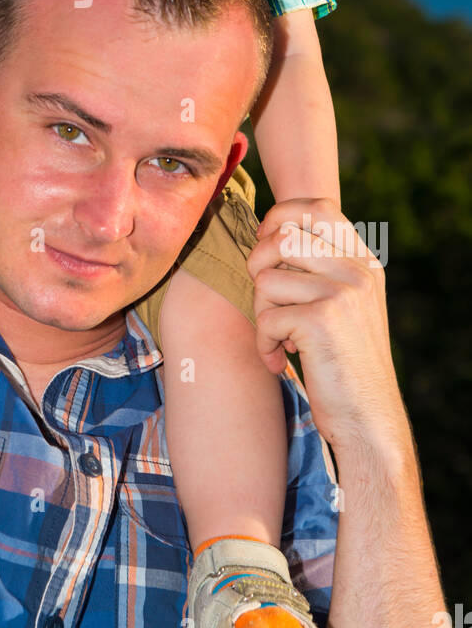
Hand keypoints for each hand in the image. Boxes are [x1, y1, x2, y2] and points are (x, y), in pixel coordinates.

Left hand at [247, 199, 407, 450]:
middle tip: (267, 301)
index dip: (278, 218)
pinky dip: (263, 343)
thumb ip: (318, 268)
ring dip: (261, 312)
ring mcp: (343, 292)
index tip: (267, 249)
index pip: (315, 207)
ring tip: (279, 338)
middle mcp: (357, 270)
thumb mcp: (344, 305)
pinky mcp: (322, 321)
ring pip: (266, 278)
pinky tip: (279, 360)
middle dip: (259, 268)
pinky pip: (266, 317)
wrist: (369, 420)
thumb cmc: (343, 364)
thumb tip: (266, 236)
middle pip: (281, 238)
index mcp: (364, 261)